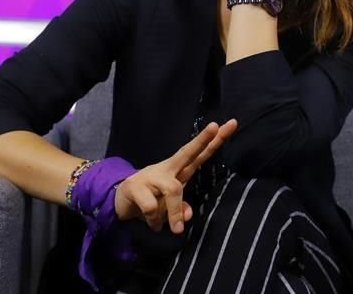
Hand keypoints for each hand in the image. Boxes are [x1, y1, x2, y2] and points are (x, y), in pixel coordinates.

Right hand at [114, 119, 236, 233]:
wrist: (121, 200)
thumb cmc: (152, 198)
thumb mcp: (171, 205)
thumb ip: (181, 207)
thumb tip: (186, 216)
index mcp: (179, 170)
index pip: (200, 154)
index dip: (214, 141)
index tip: (231, 124)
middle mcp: (168, 169)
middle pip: (187, 152)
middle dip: (202, 140)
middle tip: (215, 127)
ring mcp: (151, 176)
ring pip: (173, 190)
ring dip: (175, 212)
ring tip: (176, 229)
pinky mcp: (136, 187)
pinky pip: (152, 207)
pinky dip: (156, 220)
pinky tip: (154, 223)